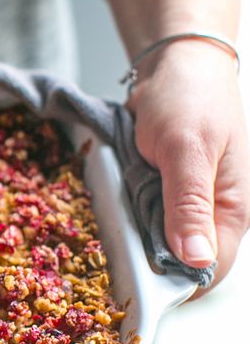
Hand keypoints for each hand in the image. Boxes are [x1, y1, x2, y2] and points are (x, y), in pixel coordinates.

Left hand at [126, 40, 249, 293]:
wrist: (176, 62)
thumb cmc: (189, 98)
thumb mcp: (186, 149)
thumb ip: (189, 205)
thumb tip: (197, 261)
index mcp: (233, 210)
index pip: (210, 271)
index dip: (176, 281)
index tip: (137, 279)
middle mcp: (216, 214)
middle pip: (184, 263)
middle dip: (151, 261)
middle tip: (114, 252)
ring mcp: (192, 204)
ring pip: (164, 243)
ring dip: (139, 238)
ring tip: (112, 229)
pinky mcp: (170, 193)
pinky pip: (151, 219)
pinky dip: (133, 217)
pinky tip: (117, 209)